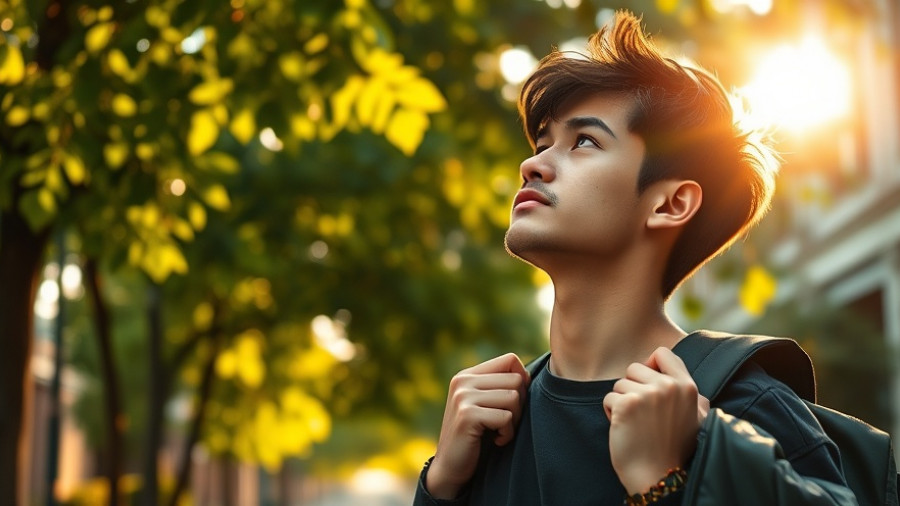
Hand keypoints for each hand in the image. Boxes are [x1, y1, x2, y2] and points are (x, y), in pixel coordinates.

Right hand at [426, 353, 529, 498]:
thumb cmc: (475, 436)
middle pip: (516, 379)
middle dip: (519, 404)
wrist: (450, 467)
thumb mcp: (483, 404)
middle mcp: (463, 381)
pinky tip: (496, 440)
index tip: (513, 403)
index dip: (521, 380)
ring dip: (514, 420)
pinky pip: (506, 418)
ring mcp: (463, 397)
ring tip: (499, 430)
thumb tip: (527, 375)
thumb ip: (499, 386)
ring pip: (513, 397)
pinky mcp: (467, 415)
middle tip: (506, 421)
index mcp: (467, 375)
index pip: (510, 359)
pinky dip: (507, 434)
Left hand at [603, 347, 708, 493]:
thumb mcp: (697, 420)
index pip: (663, 353)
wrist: (658, 476)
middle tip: (642, 413)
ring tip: (635, 423)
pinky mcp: (626, 405)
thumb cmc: (674, 450)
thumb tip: (685, 382)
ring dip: (621, 402)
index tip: (648, 383)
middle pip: (635, 368)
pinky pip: (608, 398)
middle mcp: (668, 386)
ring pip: (619, 384)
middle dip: (633, 387)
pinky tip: (623, 428)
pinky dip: (610, 412)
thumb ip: (694, 397)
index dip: (651, 365)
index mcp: (687, 386)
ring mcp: (647, 394)